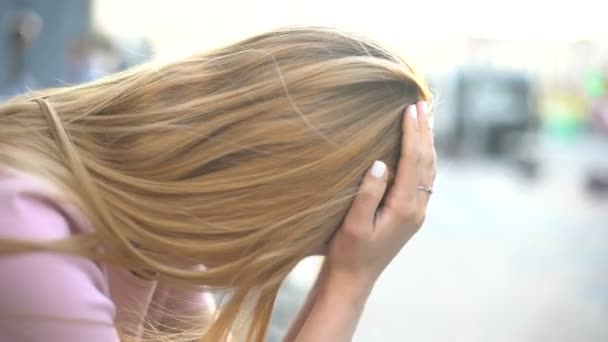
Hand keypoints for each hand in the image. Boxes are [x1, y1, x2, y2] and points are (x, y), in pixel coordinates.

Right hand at [326, 101, 435, 286]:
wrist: (354, 279)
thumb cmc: (348, 252)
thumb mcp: (353, 224)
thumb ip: (368, 194)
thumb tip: (382, 162)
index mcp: (405, 207)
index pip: (413, 160)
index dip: (412, 132)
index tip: (410, 107)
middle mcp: (417, 208)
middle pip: (427, 160)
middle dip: (425, 130)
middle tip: (421, 102)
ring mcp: (417, 212)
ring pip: (429, 169)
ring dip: (427, 141)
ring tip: (424, 117)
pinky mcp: (411, 214)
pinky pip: (424, 178)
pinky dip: (423, 156)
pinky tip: (418, 147)